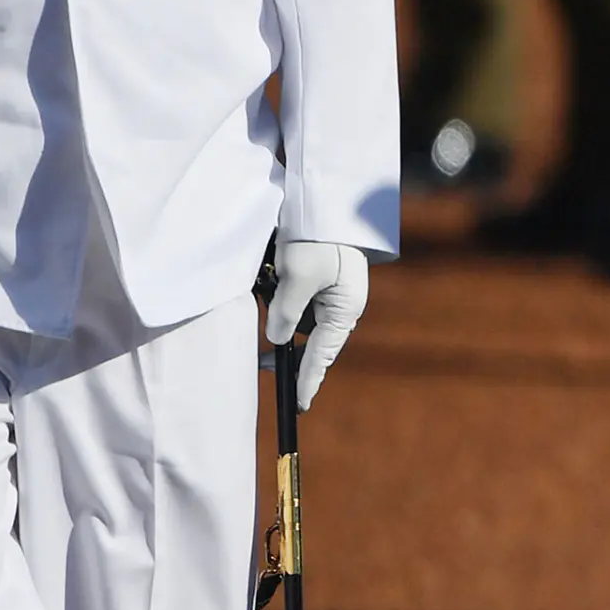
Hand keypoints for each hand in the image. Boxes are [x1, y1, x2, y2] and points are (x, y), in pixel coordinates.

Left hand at [263, 240, 370, 407]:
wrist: (326, 204)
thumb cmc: (316, 240)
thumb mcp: (296, 277)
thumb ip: (284, 313)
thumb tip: (275, 341)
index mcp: (345, 310)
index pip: (322, 354)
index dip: (308, 380)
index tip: (299, 405)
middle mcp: (342, 308)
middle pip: (314, 344)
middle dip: (291, 356)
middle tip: (265, 366)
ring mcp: (333, 296)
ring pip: (304, 325)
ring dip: (284, 326)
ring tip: (264, 319)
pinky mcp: (322, 285)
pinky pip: (301, 308)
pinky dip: (285, 309)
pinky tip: (271, 296)